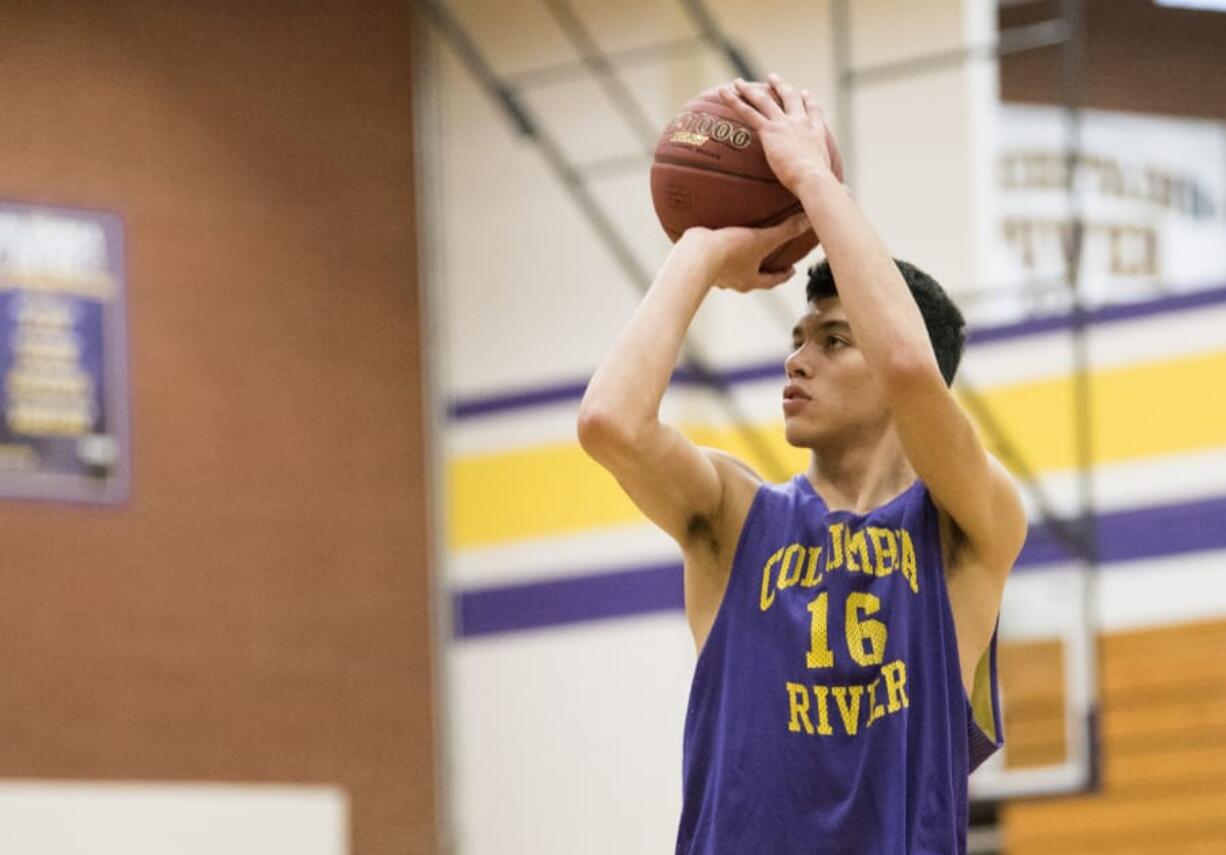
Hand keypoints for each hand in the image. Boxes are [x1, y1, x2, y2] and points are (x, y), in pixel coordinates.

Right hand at [679, 212, 810, 291]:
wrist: (693, 255)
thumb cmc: (728, 252)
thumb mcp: (762, 239)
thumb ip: (786, 231)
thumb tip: (810, 220)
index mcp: (749, 281)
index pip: (772, 281)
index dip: (783, 276)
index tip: (792, 270)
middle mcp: (732, 282)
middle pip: (751, 276)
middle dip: (760, 267)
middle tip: (768, 258)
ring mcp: (714, 274)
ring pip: (731, 268)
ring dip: (737, 260)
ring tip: (740, 245)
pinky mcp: (700, 263)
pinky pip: (713, 256)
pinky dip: (718, 249)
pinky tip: (716, 234)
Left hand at [719, 73, 844, 192]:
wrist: (813, 178)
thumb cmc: (821, 185)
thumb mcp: (828, 180)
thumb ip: (833, 184)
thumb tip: (844, 194)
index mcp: (816, 133)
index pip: (814, 112)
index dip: (809, 101)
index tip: (805, 93)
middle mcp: (801, 123)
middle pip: (789, 98)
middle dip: (780, 86)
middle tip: (771, 78)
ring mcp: (785, 124)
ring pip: (764, 100)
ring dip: (749, 89)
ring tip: (738, 82)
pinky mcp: (770, 130)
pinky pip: (748, 112)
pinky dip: (734, 101)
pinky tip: (723, 93)